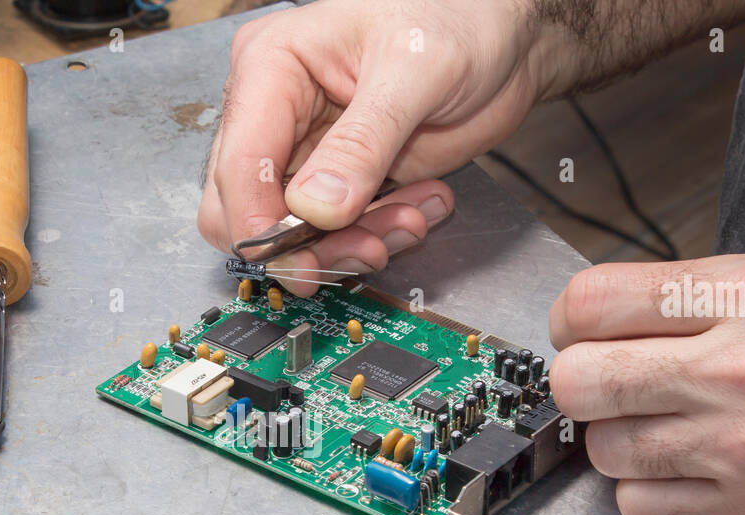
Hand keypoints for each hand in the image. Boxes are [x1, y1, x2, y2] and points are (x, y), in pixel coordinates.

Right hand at [198, 0, 547, 294]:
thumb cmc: (460, 18)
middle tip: (363, 249)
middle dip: (304, 244)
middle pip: (251, 209)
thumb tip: (316, 207)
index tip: (297, 261)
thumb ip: (363, 142)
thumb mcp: (415, 71)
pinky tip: (419, 206)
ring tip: (410, 219)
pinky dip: (378, 234)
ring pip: (295, 233)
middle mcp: (278, 113)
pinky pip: (339, 235)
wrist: (506, 37)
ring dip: (352, 243)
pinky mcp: (342, 182)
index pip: (238, 163)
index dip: (260, 223)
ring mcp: (308, 152)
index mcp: (273, 66)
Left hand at [548, 254, 744, 514]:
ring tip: (664, 428)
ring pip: (603, 448)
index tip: (579, 334)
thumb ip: (694, 296)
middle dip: (582, 384)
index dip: (569, 322)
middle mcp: (739, 369)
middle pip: (579, 381)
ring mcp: (740, 446)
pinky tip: (684, 471)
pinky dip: (648, 493)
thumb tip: (603, 318)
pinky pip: (638, 506)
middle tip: (608, 386)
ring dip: (620, 441)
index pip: (594, 302)